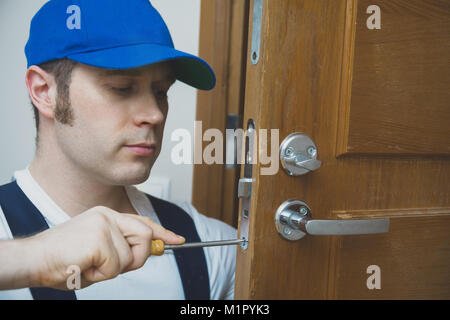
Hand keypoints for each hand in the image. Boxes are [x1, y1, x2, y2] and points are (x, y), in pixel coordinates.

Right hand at [22, 206, 184, 289]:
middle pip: (144, 236)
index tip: (176, 240)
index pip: (142, 221)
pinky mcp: (98, 238)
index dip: (161, 232)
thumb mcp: (99, 251)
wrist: (33, 259)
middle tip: (109, 266)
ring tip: (90, 266)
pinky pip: (116, 265)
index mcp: (106, 215)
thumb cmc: (63, 259)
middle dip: (135, 258)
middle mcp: (107, 215)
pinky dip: (101, 275)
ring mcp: (103, 225)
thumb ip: (124, 248)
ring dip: (112, 270)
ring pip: (131, 255)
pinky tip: (84, 267)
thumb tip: (154, 248)